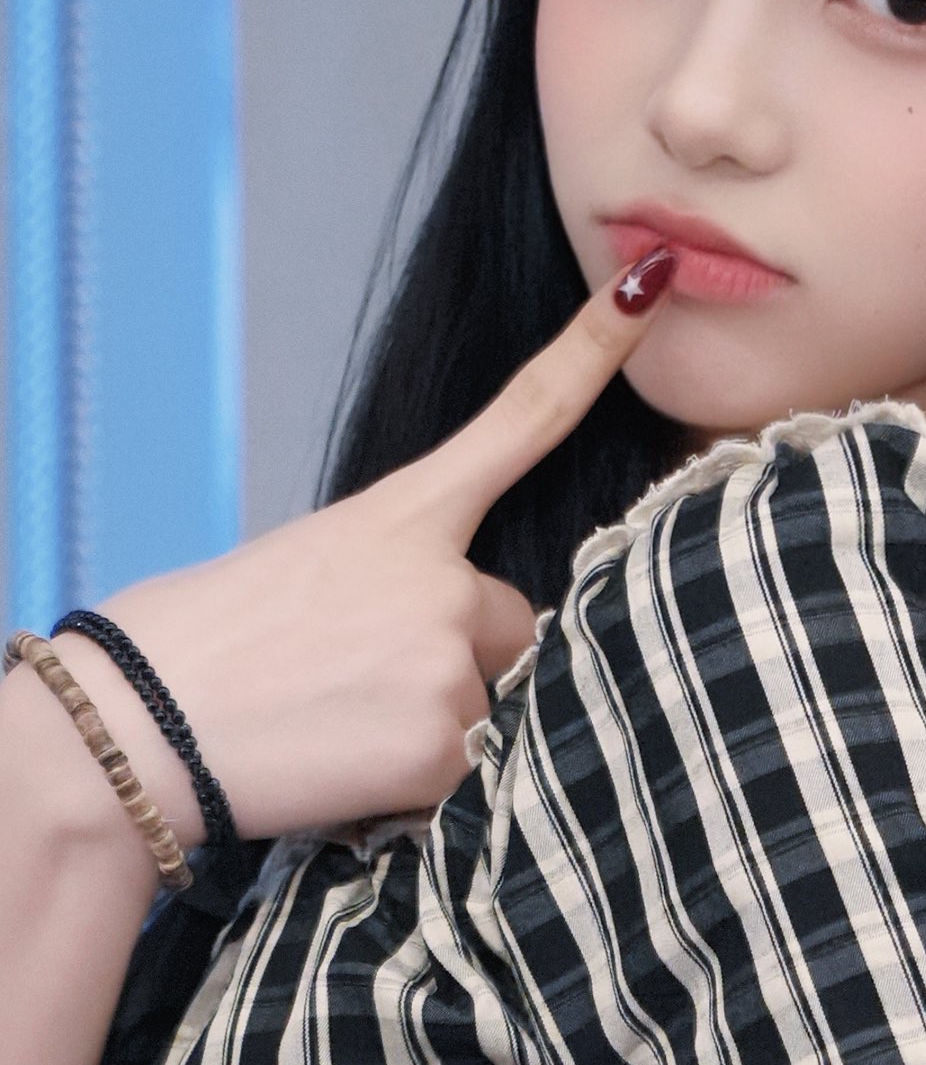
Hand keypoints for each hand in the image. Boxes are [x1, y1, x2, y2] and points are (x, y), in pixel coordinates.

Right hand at [38, 250, 678, 850]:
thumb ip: (413, 579)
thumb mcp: (318, 569)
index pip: (522, 418)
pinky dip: (428, 781)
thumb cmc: (214, 648)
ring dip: (444, 725)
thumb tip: (480, 633)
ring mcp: (450, 660)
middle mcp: (445, 578)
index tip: (646, 283)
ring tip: (344, 727)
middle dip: (467, 663)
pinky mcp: (444, 745)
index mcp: (407, 514)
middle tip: (361, 683)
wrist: (140, 723)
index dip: (592, 351)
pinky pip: (481, 771)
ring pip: (502, 705)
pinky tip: (352, 768)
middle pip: (518, 628)